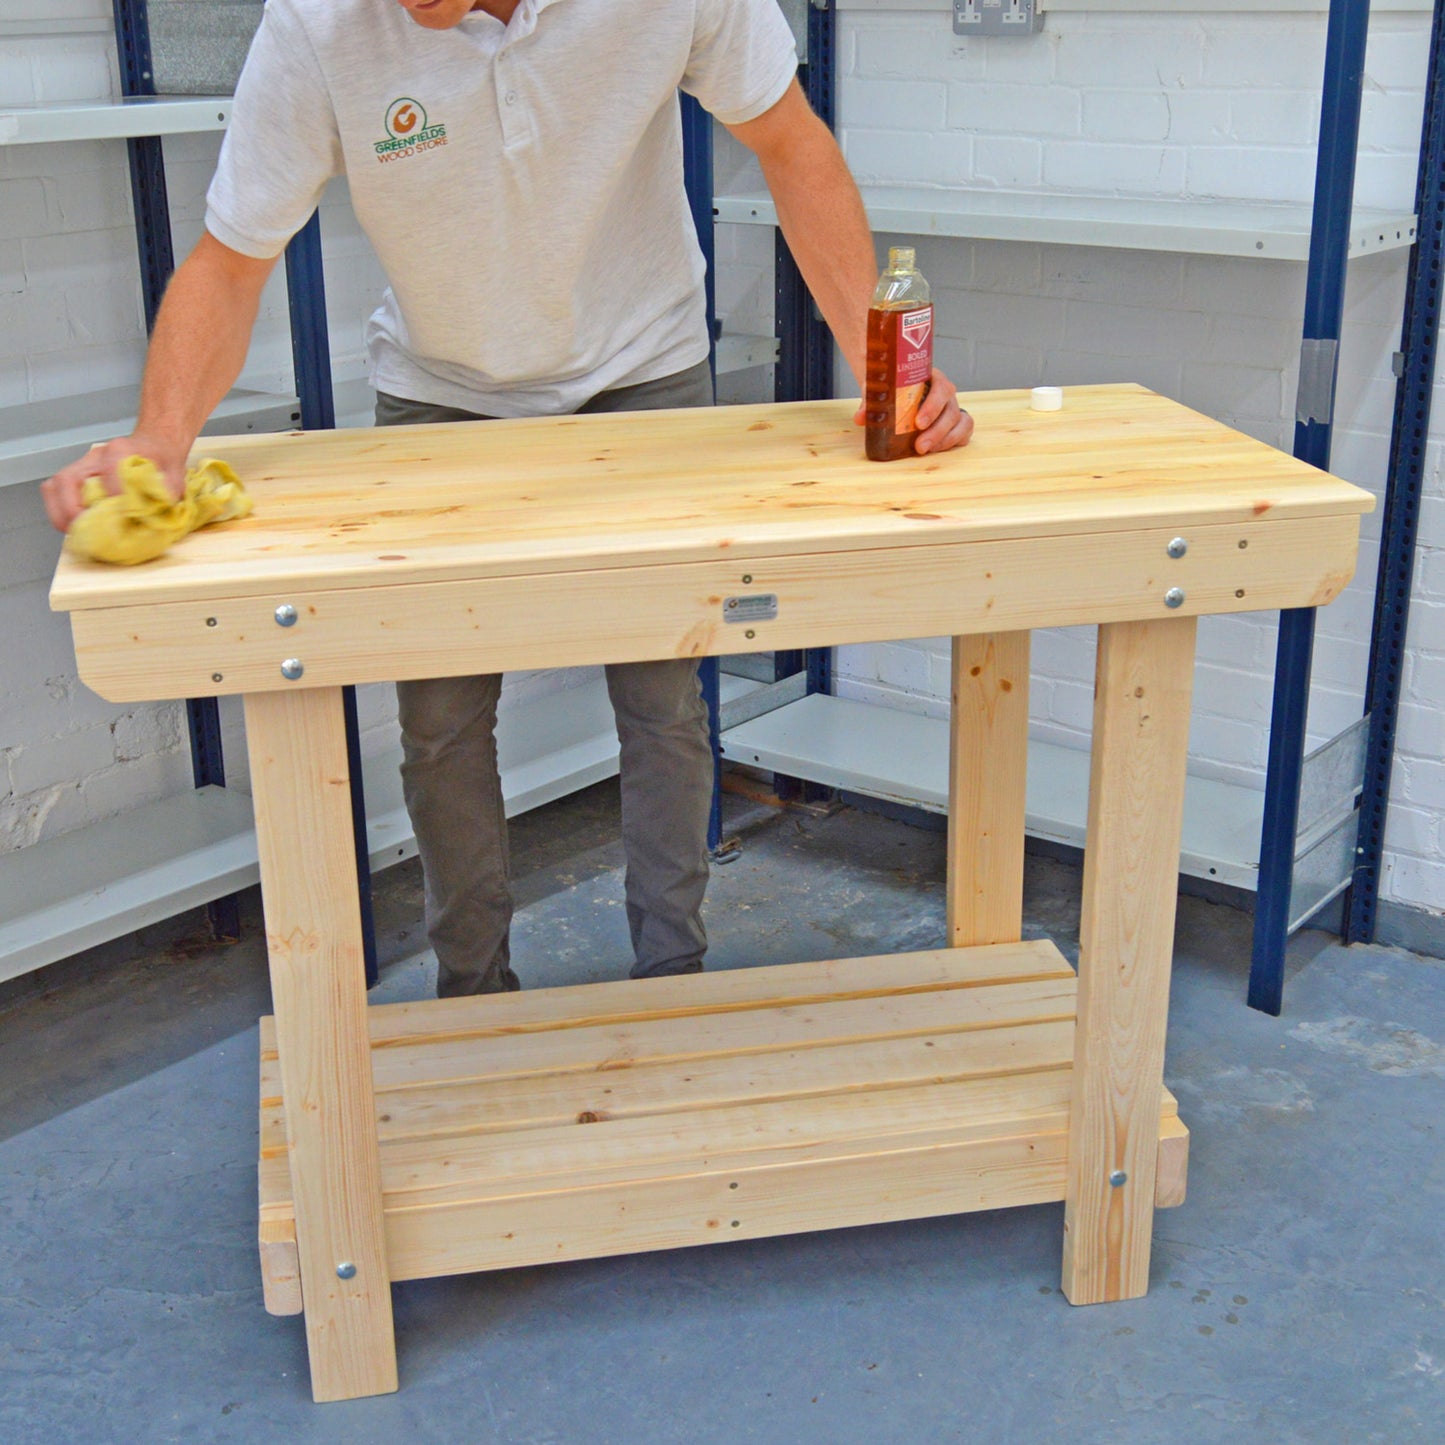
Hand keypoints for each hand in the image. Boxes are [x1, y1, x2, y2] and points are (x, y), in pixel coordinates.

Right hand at [41, 435, 186, 532]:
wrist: (154, 448)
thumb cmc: (162, 464)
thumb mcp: (175, 477)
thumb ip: (167, 495)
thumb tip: (155, 519)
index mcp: (121, 450)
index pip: (107, 470)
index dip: (113, 495)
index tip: (124, 515)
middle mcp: (95, 456)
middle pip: (67, 480)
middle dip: (73, 511)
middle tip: (89, 532)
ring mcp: (81, 466)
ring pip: (55, 487)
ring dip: (61, 513)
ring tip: (79, 533)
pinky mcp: (74, 476)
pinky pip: (54, 493)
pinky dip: (59, 511)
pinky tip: (76, 526)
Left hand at [852, 368, 974, 456]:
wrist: (901, 389)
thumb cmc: (895, 388)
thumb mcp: (884, 389)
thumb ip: (871, 400)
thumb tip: (861, 418)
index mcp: (933, 378)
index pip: (941, 388)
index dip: (932, 407)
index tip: (918, 423)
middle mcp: (947, 393)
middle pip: (951, 411)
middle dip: (936, 431)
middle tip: (919, 447)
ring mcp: (954, 408)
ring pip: (961, 423)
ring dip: (944, 440)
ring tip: (925, 451)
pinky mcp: (957, 423)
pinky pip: (964, 432)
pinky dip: (953, 442)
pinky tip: (937, 449)